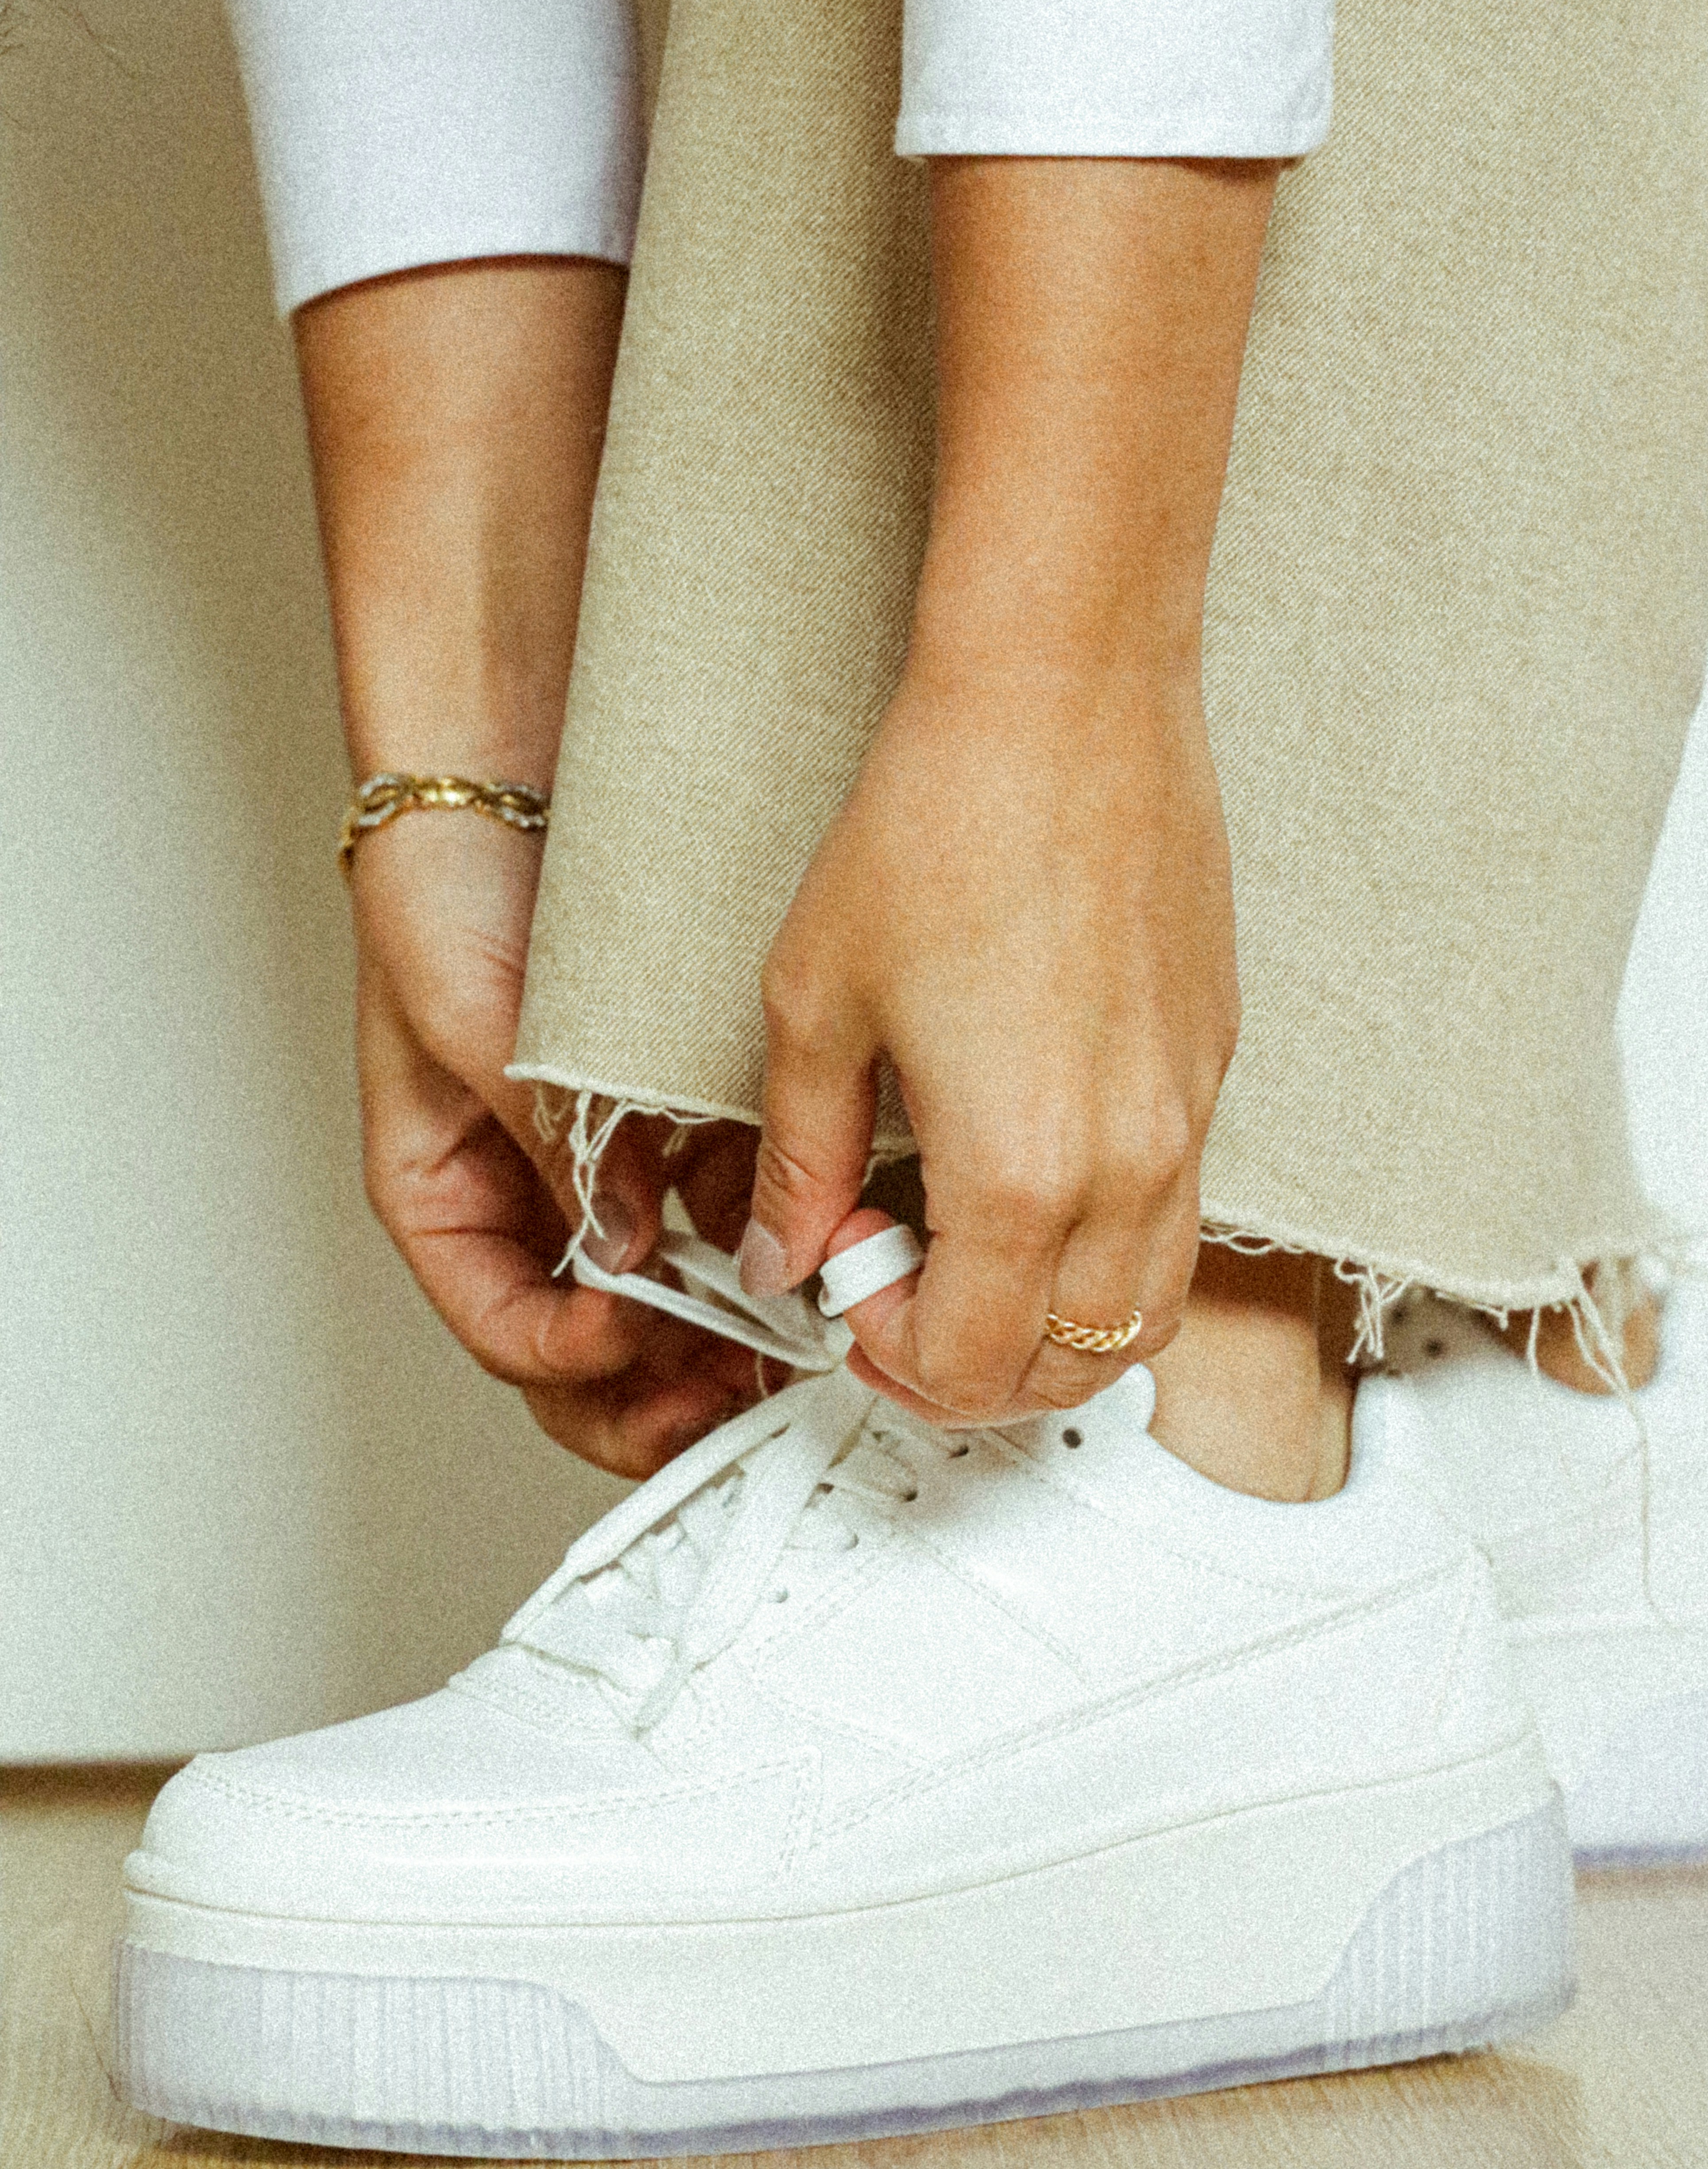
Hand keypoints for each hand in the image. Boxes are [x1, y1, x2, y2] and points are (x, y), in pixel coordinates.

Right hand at [349, 806, 765, 1475]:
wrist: (500, 775)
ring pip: (663, 1296)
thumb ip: (549, 1143)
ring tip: (790, 1341)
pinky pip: (715, 1207)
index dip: (574, 1358)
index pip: (508, 1327)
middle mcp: (525, 1196)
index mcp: (448, 1196)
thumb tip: (622, 1248)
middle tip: (739, 1393)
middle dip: (662, 1389)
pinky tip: (800, 1240)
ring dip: (724, 1332)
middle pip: (587, 1345)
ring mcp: (600, 1162)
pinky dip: (756, 1239)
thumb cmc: (446, 889)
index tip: (637, 1337)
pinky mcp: (668, 1119)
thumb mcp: (477, 1028)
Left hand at [741, 663, 1240, 1421]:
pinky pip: (1176, 1214)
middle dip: (967, 1364)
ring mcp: (1186, 1117)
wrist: (1062, 702)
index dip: (885, 1353)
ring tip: (966, 1248)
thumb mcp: (817, 1003)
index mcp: (1021, 1171)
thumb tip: (786, 1252)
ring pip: (1142, 1314)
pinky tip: (1028, 1164)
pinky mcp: (1211, 1063)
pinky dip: (1104, 1246)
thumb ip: (801, 1158)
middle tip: (892, 1283)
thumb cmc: (943, 822)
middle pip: (1068, 1367)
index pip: (969, 1365)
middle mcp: (1128, 1163)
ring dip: (1051, 1326)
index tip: (840, 1279)